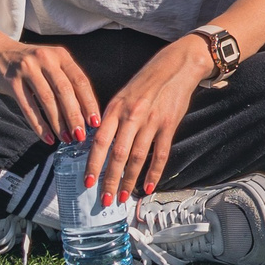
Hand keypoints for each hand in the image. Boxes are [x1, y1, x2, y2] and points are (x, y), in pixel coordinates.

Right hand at [0, 34, 100, 146]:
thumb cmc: (29, 63)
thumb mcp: (51, 63)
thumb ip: (66, 79)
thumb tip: (84, 111)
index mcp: (60, 55)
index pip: (80, 81)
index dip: (89, 102)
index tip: (95, 121)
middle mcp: (46, 59)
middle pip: (65, 91)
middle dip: (75, 116)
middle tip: (81, 135)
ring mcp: (27, 69)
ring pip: (47, 100)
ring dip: (58, 123)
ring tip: (66, 138)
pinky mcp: (12, 81)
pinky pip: (28, 107)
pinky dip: (39, 125)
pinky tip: (47, 137)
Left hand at [85, 38, 207, 204]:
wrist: (177, 65)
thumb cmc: (147, 80)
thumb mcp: (123, 95)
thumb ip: (112, 118)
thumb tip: (99, 145)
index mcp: (116, 108)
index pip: (100, 141)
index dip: (93, 164)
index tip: (87, 182)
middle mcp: (132, 115)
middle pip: (118, 155)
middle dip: (110, 180)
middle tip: (104, 200)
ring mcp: (152, 121)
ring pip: (137, 157)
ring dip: (129, 180)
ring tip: (123, 197)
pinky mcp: (169, 124)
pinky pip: (160, 154)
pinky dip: (154, 173)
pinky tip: (148, 187)